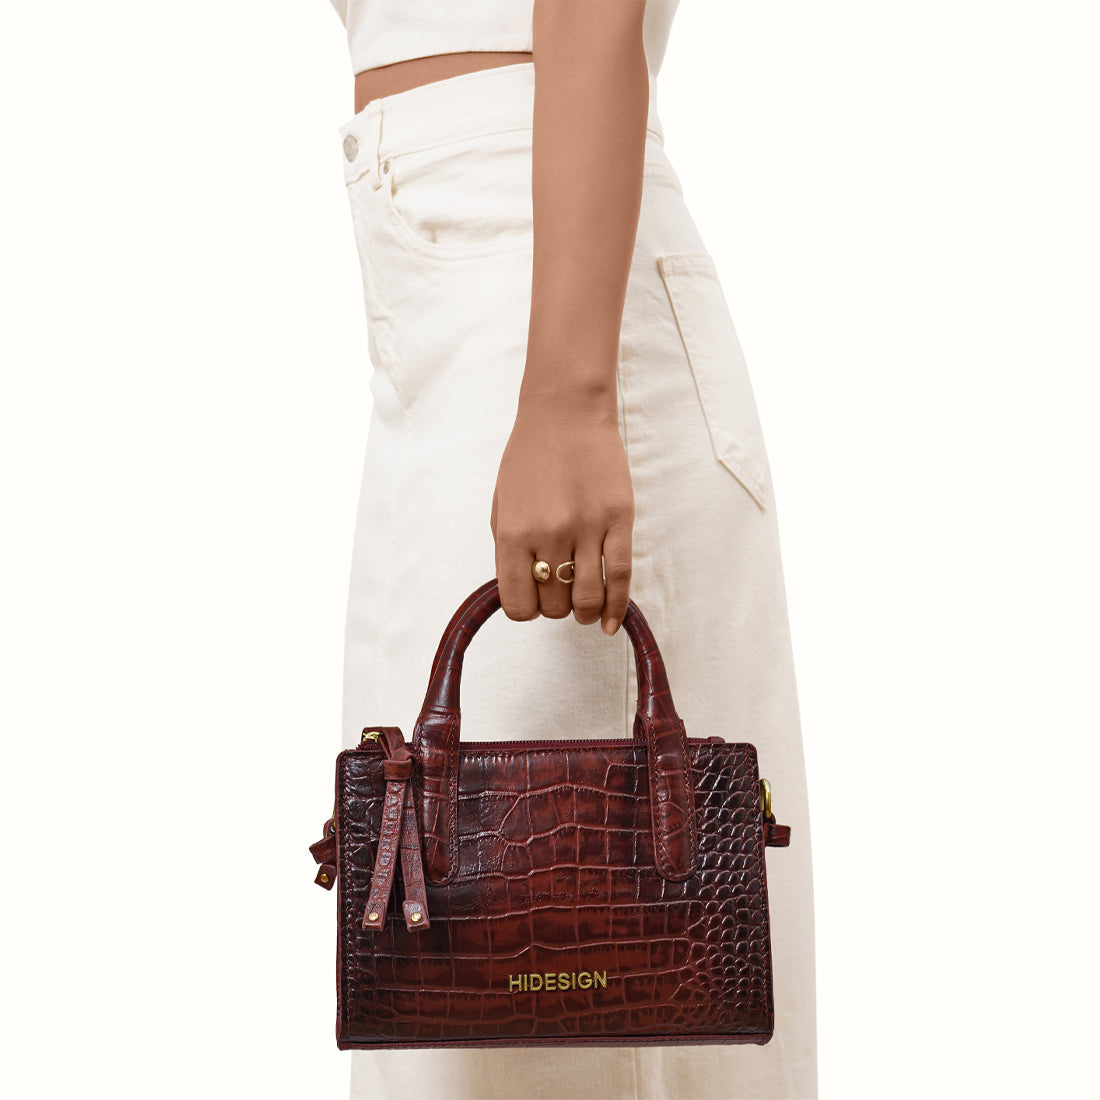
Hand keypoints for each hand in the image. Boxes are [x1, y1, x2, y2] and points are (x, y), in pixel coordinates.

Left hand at [490, 397, 633, 634]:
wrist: (565, 414)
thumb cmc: (529, 459)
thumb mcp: (502, 506)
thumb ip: (508, 552)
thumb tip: (522, 592)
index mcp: (515, 533)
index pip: (517, 604)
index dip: (525, 610)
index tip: (532, 600)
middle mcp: (550, 535)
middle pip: (554, 604)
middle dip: (556, 607)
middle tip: (560, 591)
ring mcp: (587, 528)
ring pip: (588, 599)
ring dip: (585, 612)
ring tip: (584, 607)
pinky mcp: (619, 520)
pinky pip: (620, 577)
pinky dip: (616, 608)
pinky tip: (610, 624)